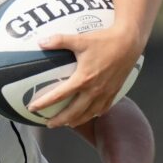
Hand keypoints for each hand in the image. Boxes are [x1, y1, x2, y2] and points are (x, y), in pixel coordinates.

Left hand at [27, 24, 141, 127]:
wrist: (129, 42)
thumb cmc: (104, 40)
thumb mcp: (80, 39)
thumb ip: (59, 41)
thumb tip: (41, 42)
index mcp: (83, 79)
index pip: (59, 96)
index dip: (44, 103)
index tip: (32, 108)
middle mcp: (94, 90)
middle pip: (74, 112)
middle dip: (60, 120)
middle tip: (49, 124)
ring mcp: (106, 93)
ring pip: (89, 114)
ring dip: (76, 120)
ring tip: (67, 124)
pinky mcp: (115, 91)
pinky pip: (103, 108)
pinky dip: (94, 114)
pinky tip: (90, 114)